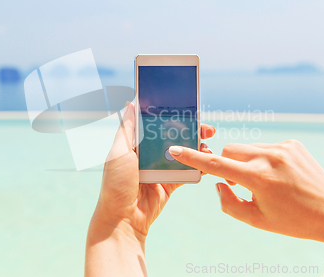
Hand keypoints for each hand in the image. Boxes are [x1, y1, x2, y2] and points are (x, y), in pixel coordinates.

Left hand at [85, 103, 214, 276]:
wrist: (122, 221)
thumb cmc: (115, 185)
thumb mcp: (118, 153)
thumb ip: (128, 129)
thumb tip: (131, 103)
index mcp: (135, 144)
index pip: (156, 125)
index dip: (172, 116)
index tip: (188, 110)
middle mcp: (148, 154)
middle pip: (173, 137)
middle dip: (191, 131)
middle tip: (207, 129)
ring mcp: (160, 169)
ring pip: (183, 153)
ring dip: (197, 148)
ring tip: (208, 146)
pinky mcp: (170, 184)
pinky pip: (187, 172)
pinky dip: (198, 167)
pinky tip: (207, 162)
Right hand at [168, 140, 323, 241]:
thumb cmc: (293, 220)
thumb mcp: (256, 220)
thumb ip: (229, 203)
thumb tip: (219, 183)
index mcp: (259, 178)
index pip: (217, 165)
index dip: (193, 158)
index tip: (176, 149)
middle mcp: (269, 157)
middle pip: (230, 150)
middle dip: (228, 164)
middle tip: (239, 183)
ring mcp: (282, 147)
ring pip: (247, 148)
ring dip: (247, 162)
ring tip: (267, 182)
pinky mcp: (292, 143)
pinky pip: (264, 147)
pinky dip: (263, 159)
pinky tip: (279, 175)